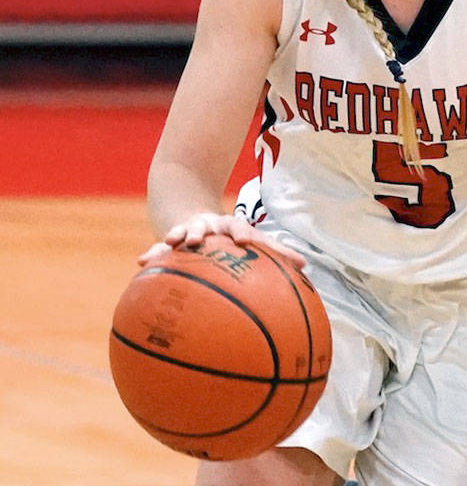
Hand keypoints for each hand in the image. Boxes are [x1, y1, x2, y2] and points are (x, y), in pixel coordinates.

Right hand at [139, 213, 306, 269]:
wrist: (200, 219)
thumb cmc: (235, 238)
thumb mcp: (253, 242)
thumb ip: (276, 253)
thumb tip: (305, 265)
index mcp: (230, 227)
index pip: (238, 227)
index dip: (242, 234)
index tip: (244, 241)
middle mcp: (208, 226)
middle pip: (203, 225)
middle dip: (198, 231)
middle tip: (196, 240)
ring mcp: (187, 231)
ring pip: (179, 232)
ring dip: (175, 237)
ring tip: (168, 244)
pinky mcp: (171, 242)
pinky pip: (160, 249)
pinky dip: (152, 255)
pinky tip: (142, 264)